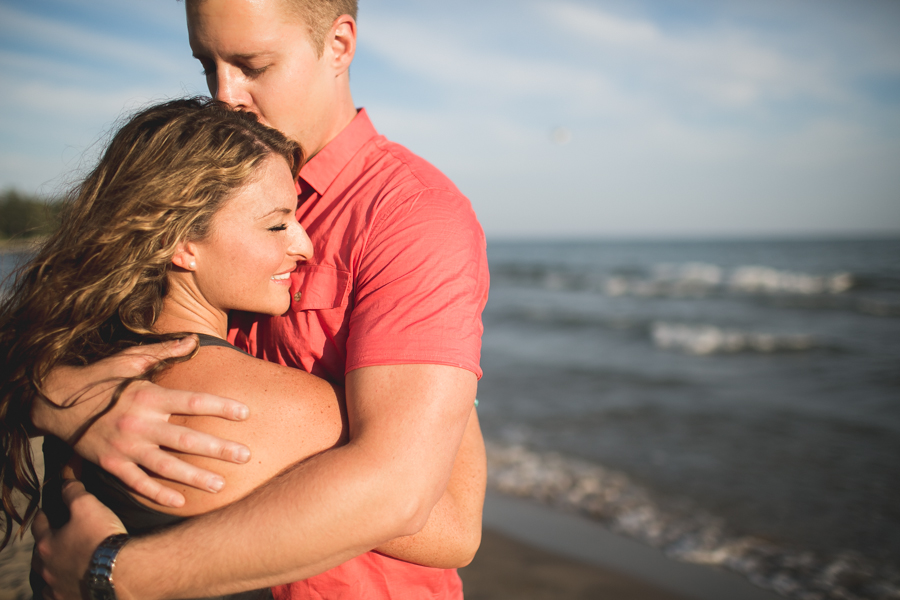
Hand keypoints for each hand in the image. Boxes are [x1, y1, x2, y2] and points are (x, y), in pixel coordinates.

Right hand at [32, 337, 252, 507]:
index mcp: (148, 396)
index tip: (246, 413)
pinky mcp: (111, 464)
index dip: (221, 407)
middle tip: (245, 456)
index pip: (194, 401)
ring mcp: (126, 447)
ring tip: (220, 485)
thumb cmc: (99, 377)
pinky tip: (180, 502)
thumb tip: (194, 338)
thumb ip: (164, 351)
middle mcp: (140, 423)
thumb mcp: (130, 359)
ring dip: (195, 477)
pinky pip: (138, 483)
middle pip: (187, 439)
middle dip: (219, 449)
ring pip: (167, 466)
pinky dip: (158, 494)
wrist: (54, 401)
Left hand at [32, 481, 126, 599]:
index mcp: (47, 545)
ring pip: (49, 578)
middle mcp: (48, 569)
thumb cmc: (101, 538)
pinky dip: (64, 588)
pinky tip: (72, 584)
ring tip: (64, 565)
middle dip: (46, 546)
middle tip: (55, 540)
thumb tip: (66, 482)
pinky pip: (61, 595)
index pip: (39, 526)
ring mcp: (58, 588)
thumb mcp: (88, 506)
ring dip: (54, 570)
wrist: (119, 571)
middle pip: (40, 555)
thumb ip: (74, 493)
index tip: (46, 512)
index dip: (43, 516)